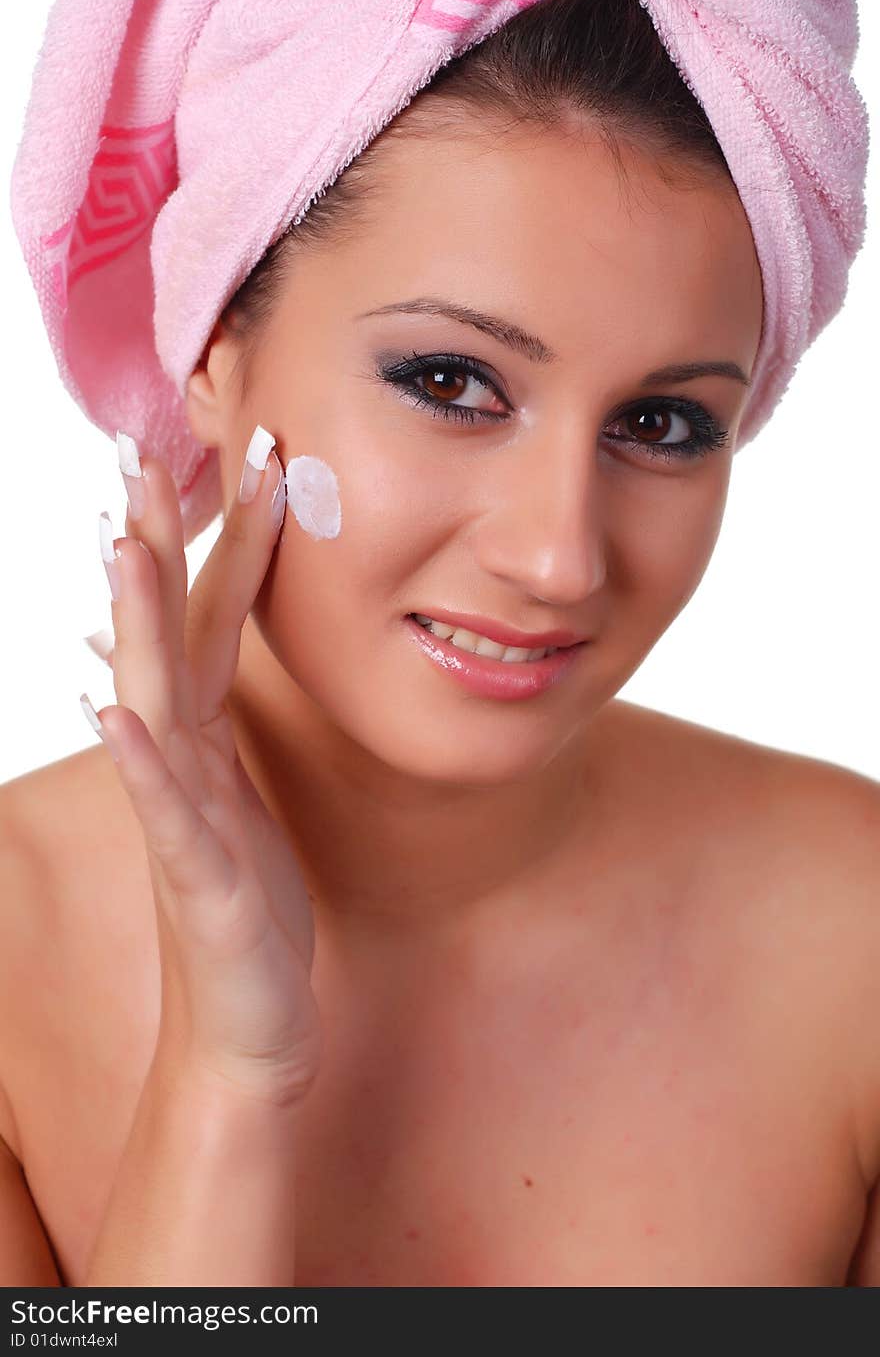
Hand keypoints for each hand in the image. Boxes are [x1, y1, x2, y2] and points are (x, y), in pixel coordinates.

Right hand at [82, 429, 321, 1110]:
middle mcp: (185, 760)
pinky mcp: (197, 875)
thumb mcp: (240, 803)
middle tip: (141, 454)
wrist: (245, 1027)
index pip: (213, 619)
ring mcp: (184, 813)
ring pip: (156, 700)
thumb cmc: (248, 909)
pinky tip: (117, 707)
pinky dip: (142, 756)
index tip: (239, 451)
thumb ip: (213, 731)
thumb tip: (180, 671)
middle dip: (158, 545)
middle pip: (170, 635)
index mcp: (208, 738)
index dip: (225, 537)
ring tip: (124, 548)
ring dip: (139, 624)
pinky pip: (164, 807)